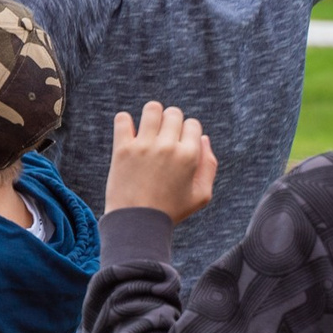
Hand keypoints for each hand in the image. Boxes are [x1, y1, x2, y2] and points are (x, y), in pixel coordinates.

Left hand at [106, 102, 218, 221]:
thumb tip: (203, 138)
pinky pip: (122, 119)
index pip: (192, 124)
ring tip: (147, 131)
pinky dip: (125, 122)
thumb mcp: (201, 195)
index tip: (178, 145)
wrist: (136, 223)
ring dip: (151, 116)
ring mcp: (144, 146)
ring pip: (152, 108)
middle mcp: (168, 147)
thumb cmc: (170, 211)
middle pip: (174, 113)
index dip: (187, 133)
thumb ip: (209, 165)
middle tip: (162, 139)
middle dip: (170, 123)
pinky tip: (129, 134)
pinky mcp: (122, 149)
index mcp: (189, 156)